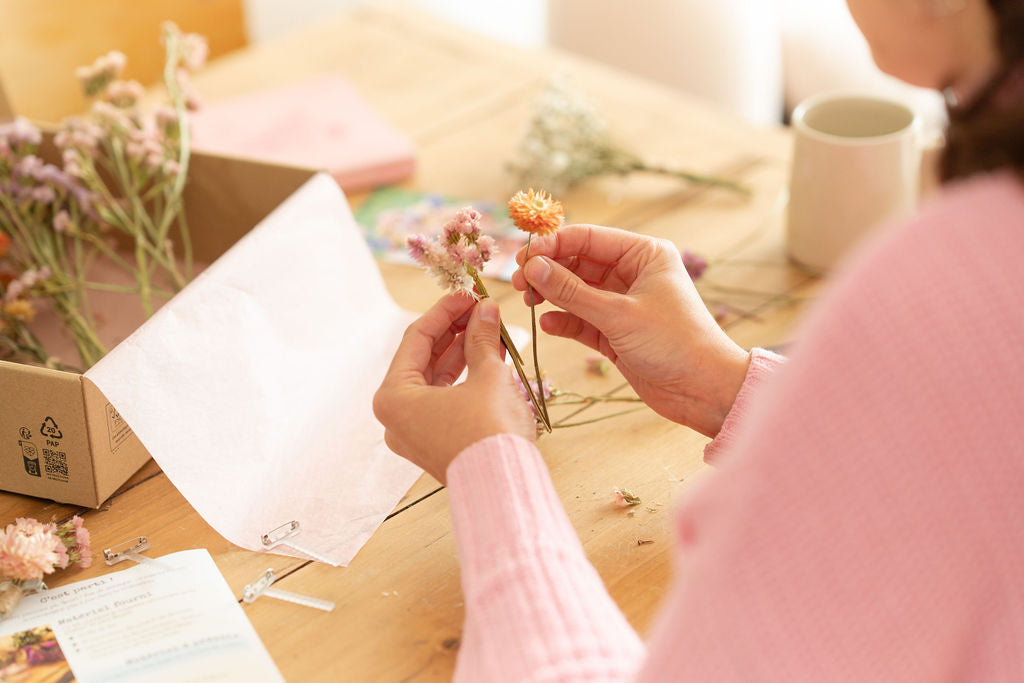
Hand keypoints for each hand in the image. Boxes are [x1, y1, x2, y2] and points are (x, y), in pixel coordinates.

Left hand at [373, 295, 535, 483]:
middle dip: (455, 332)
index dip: (445, 311)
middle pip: (424, 359)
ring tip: (490, 329)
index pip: (416, 338)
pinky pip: (446, 400)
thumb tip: (485, 310)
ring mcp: (415, 433)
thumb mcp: (488, 376)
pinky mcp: (436, 444)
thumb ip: (482, 339)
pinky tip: (489, 358)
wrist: (505, 488)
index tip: (468, 294)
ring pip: (436, 380)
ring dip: (463, 353)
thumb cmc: (489, 432)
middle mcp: (396, 417)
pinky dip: (465, 379)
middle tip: (481, 309)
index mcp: (393, 397)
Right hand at [512, 224, 748, 437]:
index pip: (588, 238)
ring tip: (530, 302)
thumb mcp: (619, 314)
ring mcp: (624, 304)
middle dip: (548, 271)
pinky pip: (582, 319)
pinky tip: (548, 325)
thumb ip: (572, 291)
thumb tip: (533, 267)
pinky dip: (565, 321)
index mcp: (644, 254)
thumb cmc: (675, 343)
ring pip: (577, 292)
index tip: (522, 258)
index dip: (553, 245)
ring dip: (553, 296)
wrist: (704, 391)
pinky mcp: (616, 332)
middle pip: (578, 263)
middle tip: (519, 283)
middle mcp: (633, 274)